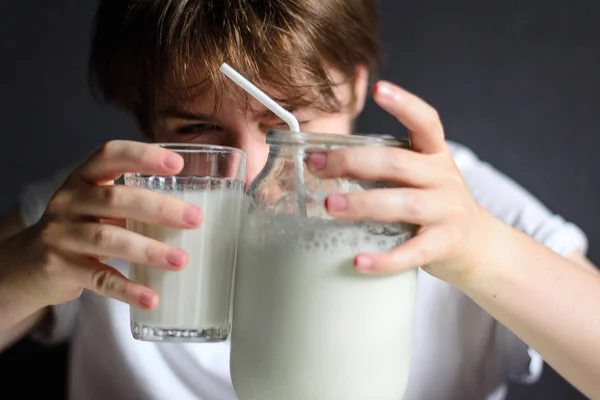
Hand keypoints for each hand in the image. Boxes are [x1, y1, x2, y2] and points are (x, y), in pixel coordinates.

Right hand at [13, 141, 201, 309]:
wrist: (30, 263)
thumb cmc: (81, 227)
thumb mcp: (98, 204)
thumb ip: (133, 200)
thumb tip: (194, 209)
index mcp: (83, 178)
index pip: (111, 155)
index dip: (143, 156)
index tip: (178, 164)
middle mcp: (69, 202)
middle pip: (115, 198)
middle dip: (159, 208)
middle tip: (195, 219)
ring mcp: (62, 235)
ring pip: (108, 238)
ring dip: (148, 250)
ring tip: (181, 260)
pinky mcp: (60, 268)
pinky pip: (98, 279)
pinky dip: (127, 289)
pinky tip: (151, 298)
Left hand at [307, 81, 491, 283]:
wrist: (476, 245)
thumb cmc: (434, 204)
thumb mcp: (421, 175)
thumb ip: (387, 165)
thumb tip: (325, 162)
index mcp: (435, 155)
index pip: (426, 122)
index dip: (405, 104)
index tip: (379, 89)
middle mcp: (444, 178)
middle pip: (398, 163)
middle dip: (353, 162)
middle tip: (317, 167)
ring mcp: (446, 212)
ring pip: (403, 204)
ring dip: (362, 204)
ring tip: (329, 206)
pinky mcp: (443, 245)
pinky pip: (410, 253)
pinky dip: (384, 259)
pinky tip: (358, 262)